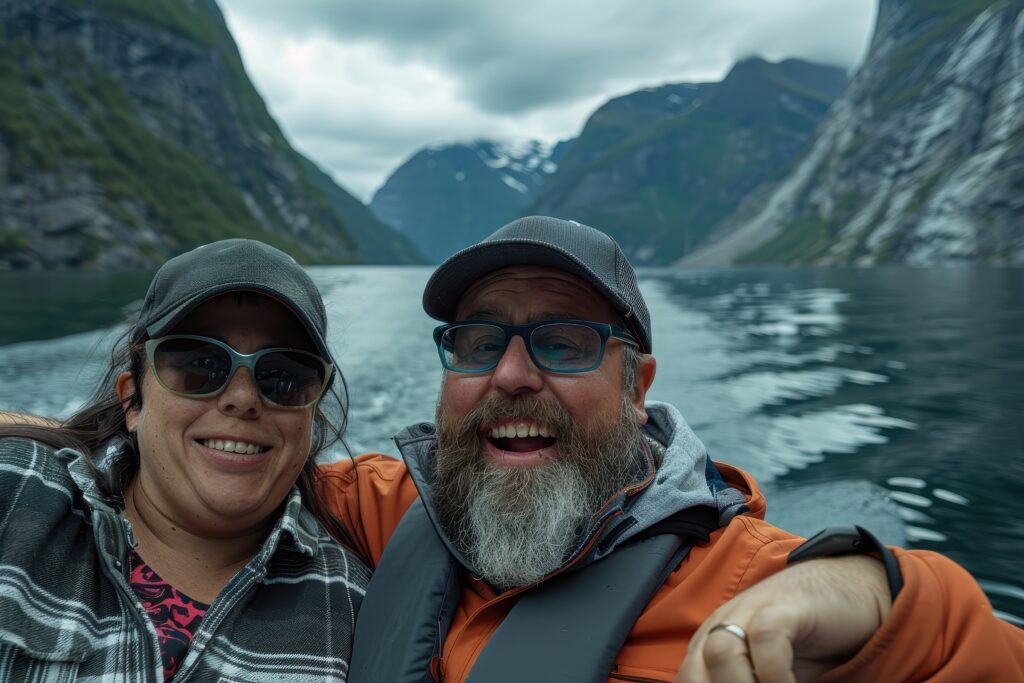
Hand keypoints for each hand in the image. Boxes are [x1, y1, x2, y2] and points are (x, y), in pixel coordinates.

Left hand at [676, 555, 890, 682]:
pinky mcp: (783, 605)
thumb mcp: (768, 673)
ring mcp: (750, 610)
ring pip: (719, 652)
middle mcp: (723, 626)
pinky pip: (765, 639)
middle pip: (693, 673)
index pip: (688, 681)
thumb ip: (748, 682)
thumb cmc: (808, 642)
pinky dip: (775, 675)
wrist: (854, 590)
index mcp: (711, 644)